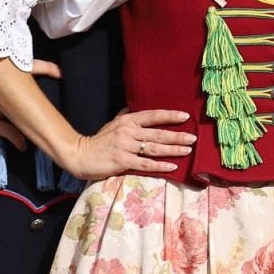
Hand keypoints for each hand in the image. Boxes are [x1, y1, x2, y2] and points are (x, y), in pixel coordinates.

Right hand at [0, 67, 58, 148]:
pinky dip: (17, 139)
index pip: (24, 65)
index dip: (43, 66)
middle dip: (45, 74)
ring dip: (35, 116)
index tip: (58, 69)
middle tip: (59, 74)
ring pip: (22, 109)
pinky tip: (23, 146)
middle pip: (28, 82)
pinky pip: (9, 131)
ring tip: (48, 123)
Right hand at [66, 108, 194, 180]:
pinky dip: (159, 165)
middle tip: (193, 137)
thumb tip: (133, 107)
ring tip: (188, 150)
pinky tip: (172, 166)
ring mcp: (125, 146)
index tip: (185, 117)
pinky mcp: (122, 162)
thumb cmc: (98, 141)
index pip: (153, 116)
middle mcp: (128, 131)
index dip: (170, 116)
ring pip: (154, 148)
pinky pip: (145, 164)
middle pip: (158, 133)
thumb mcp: (112, 124)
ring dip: (173, 149)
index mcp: (127, 121)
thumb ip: (125, 116)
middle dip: (177, 136)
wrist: (79, 155)